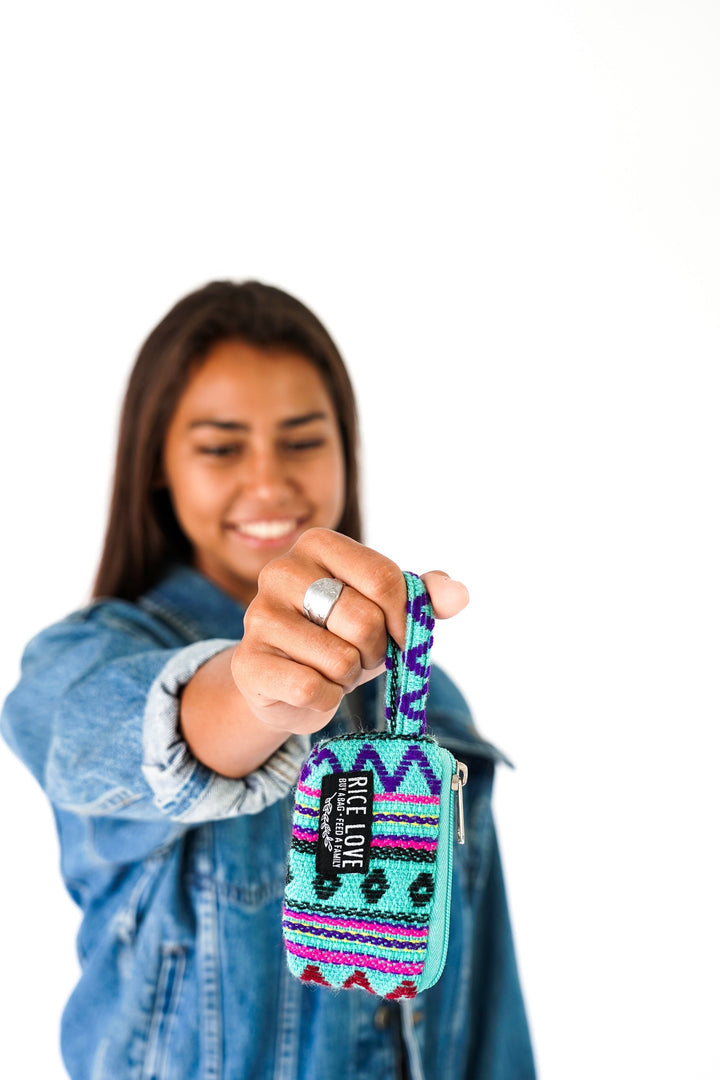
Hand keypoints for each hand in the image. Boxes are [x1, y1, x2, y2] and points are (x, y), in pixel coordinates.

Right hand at [231, 528, 468, 735]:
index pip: (385, 579)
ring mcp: (258, 616)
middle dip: (375, 650)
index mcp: (317, 543)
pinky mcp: (247, 662)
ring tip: (332, 669)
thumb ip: (425, 597)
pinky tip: (313, 689)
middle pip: (363, 620)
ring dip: (348, 676)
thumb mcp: (387, 610)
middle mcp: (280, 571)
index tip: (403, 638)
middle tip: (361, 654)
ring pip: (340, 659)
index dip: (405, 619)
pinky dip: (325, 698)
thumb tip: (459, 594)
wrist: (287, 684)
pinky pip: (311, 689)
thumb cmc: (343, 636)